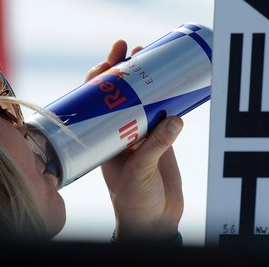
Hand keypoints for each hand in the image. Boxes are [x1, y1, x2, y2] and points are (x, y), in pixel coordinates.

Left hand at [86, 40, 183, 242]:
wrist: (153, 221)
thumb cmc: (134, 201)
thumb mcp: (139, 172)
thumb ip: (155, 147)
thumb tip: (174, 118)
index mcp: (102, 137)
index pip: (95, 102)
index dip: (98, 79)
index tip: (106, 62)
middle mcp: (118, 130)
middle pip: (118, 93)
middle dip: (122, 69)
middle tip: (129, 47)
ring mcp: (140, 133)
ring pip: (140, 98)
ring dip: (144, 77)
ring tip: (148, 52)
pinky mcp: (161, 140)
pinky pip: (164, 113)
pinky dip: (168, 97)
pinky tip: (173, 81)